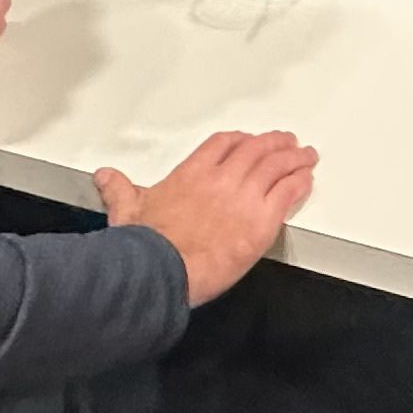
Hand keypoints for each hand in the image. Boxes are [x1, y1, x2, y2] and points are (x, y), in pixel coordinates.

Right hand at [95, 129, 317, 304]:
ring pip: (276, 166)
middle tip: (286, 141)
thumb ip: (119, 190)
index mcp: (192, 174)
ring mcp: (243, 198)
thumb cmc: (146, 246)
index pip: (221, 145)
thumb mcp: (126, 211)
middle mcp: (221, 179)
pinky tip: (306, 179)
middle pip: (255, 150)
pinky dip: (299, 182)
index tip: (248, 140)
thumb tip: (105, 176)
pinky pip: (287, 193)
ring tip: (306, 155)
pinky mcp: (261, 222)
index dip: (239, 140)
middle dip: (274, 143)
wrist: (163, 271)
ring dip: (294, 158)